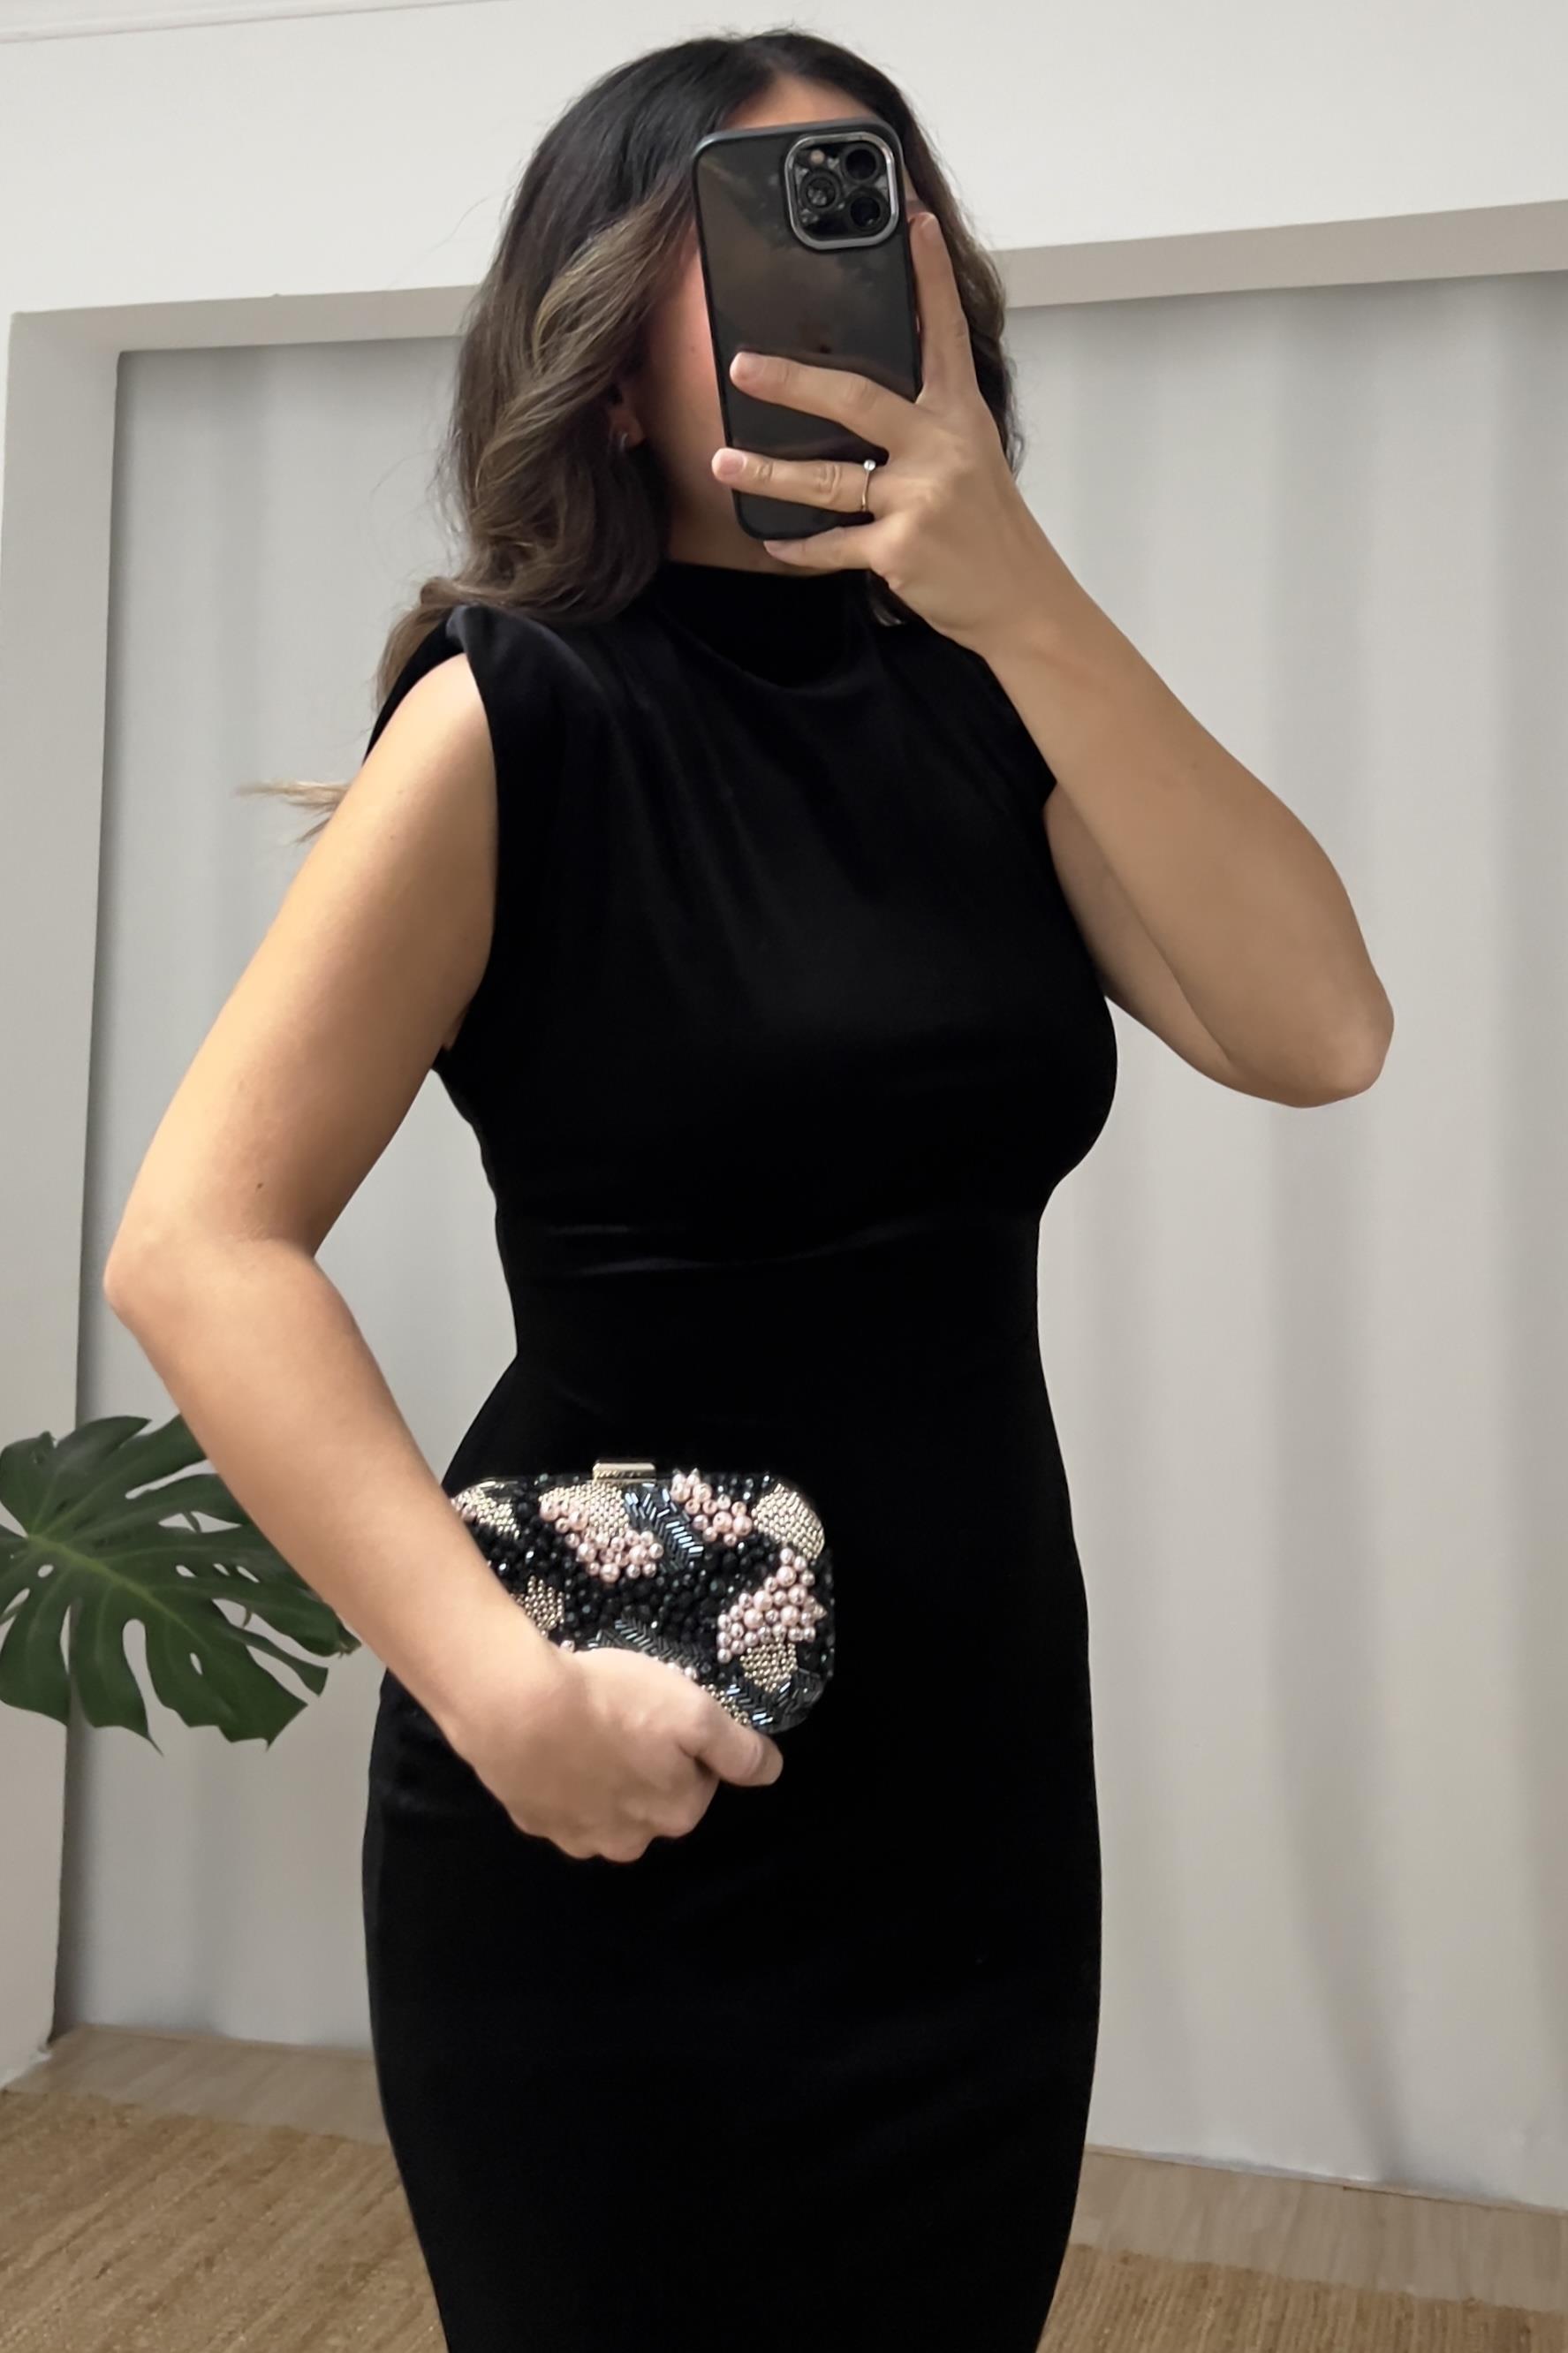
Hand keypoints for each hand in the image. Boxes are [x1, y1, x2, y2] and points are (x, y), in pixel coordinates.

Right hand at [451, 1636, 783, 1862]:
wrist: (516, 1706)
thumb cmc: (615, 1704)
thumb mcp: (694, 1713)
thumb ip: (739, 1749)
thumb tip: (772, 1771)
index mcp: (676, 1815)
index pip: (698, 1782)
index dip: (685, 1744)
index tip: (663, 1713)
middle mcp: (630, 1842)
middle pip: (651, 1800)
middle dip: (645, 1766)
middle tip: (623, 1716)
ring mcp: (575, 1837)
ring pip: (605, 1807)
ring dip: (602, 1777)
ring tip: (584, 1726)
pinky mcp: (531, 1821)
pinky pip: (559, 1801)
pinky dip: (561, 1778)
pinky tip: (552, 1742)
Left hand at [710, 207, 1073, 656]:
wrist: (1020, 600)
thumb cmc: (989, 531)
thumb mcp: (971, 460)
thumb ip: (924, 427)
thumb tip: (858, 406)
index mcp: (960, 416)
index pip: (944, 333)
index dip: (929, 276)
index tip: (913, 222)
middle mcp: (940, 448)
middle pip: (856, 400)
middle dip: (792, 383)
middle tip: (742, 367)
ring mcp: (919, 499)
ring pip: (828, 479)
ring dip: (769, 472)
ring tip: (724, 461)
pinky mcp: (900, 549)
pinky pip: (834, 544)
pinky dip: (800, 548)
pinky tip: (774, 542)